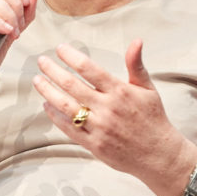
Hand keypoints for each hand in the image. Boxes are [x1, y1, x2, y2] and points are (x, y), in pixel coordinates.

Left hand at [32, 39, 189, 182]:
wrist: (158, 154)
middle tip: (41, 61)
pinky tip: (46, 105)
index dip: (71, 56)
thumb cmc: (153, 118)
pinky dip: (55, 116)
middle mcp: (107, 108)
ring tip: (37, 81)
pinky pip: (68, 128)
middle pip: (71, 85)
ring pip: (65, 106)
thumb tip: (136, 40)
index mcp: (120, 91)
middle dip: (52, 71)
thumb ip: (136, 64)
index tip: (59, 48)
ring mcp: (99, 127)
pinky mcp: (94, 145)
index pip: (89, 68)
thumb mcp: (148, 88)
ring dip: (48, 92)